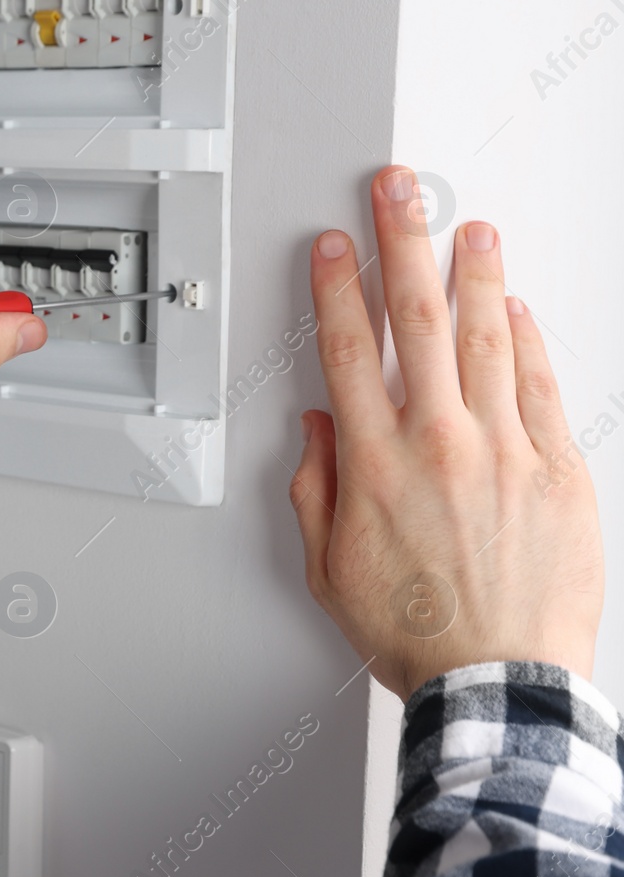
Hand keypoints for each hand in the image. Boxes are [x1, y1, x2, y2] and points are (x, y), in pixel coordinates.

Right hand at [291, 166, 604, 699]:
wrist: (499, 685)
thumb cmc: (418, 635)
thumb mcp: (329, 571)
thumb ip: (316, 492)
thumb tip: (318, 432)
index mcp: (375, 466)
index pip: (348, 350)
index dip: (335, 288)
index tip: (331, 248)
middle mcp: (439, 444)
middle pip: (415, 318)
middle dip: (402, 242)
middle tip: (398, 191)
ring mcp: (505, 452)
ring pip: (486, 337)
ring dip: (474, 273)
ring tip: (470, 227)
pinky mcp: (559, 470)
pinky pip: (542, 385)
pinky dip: (528, 338)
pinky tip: (517, 307)